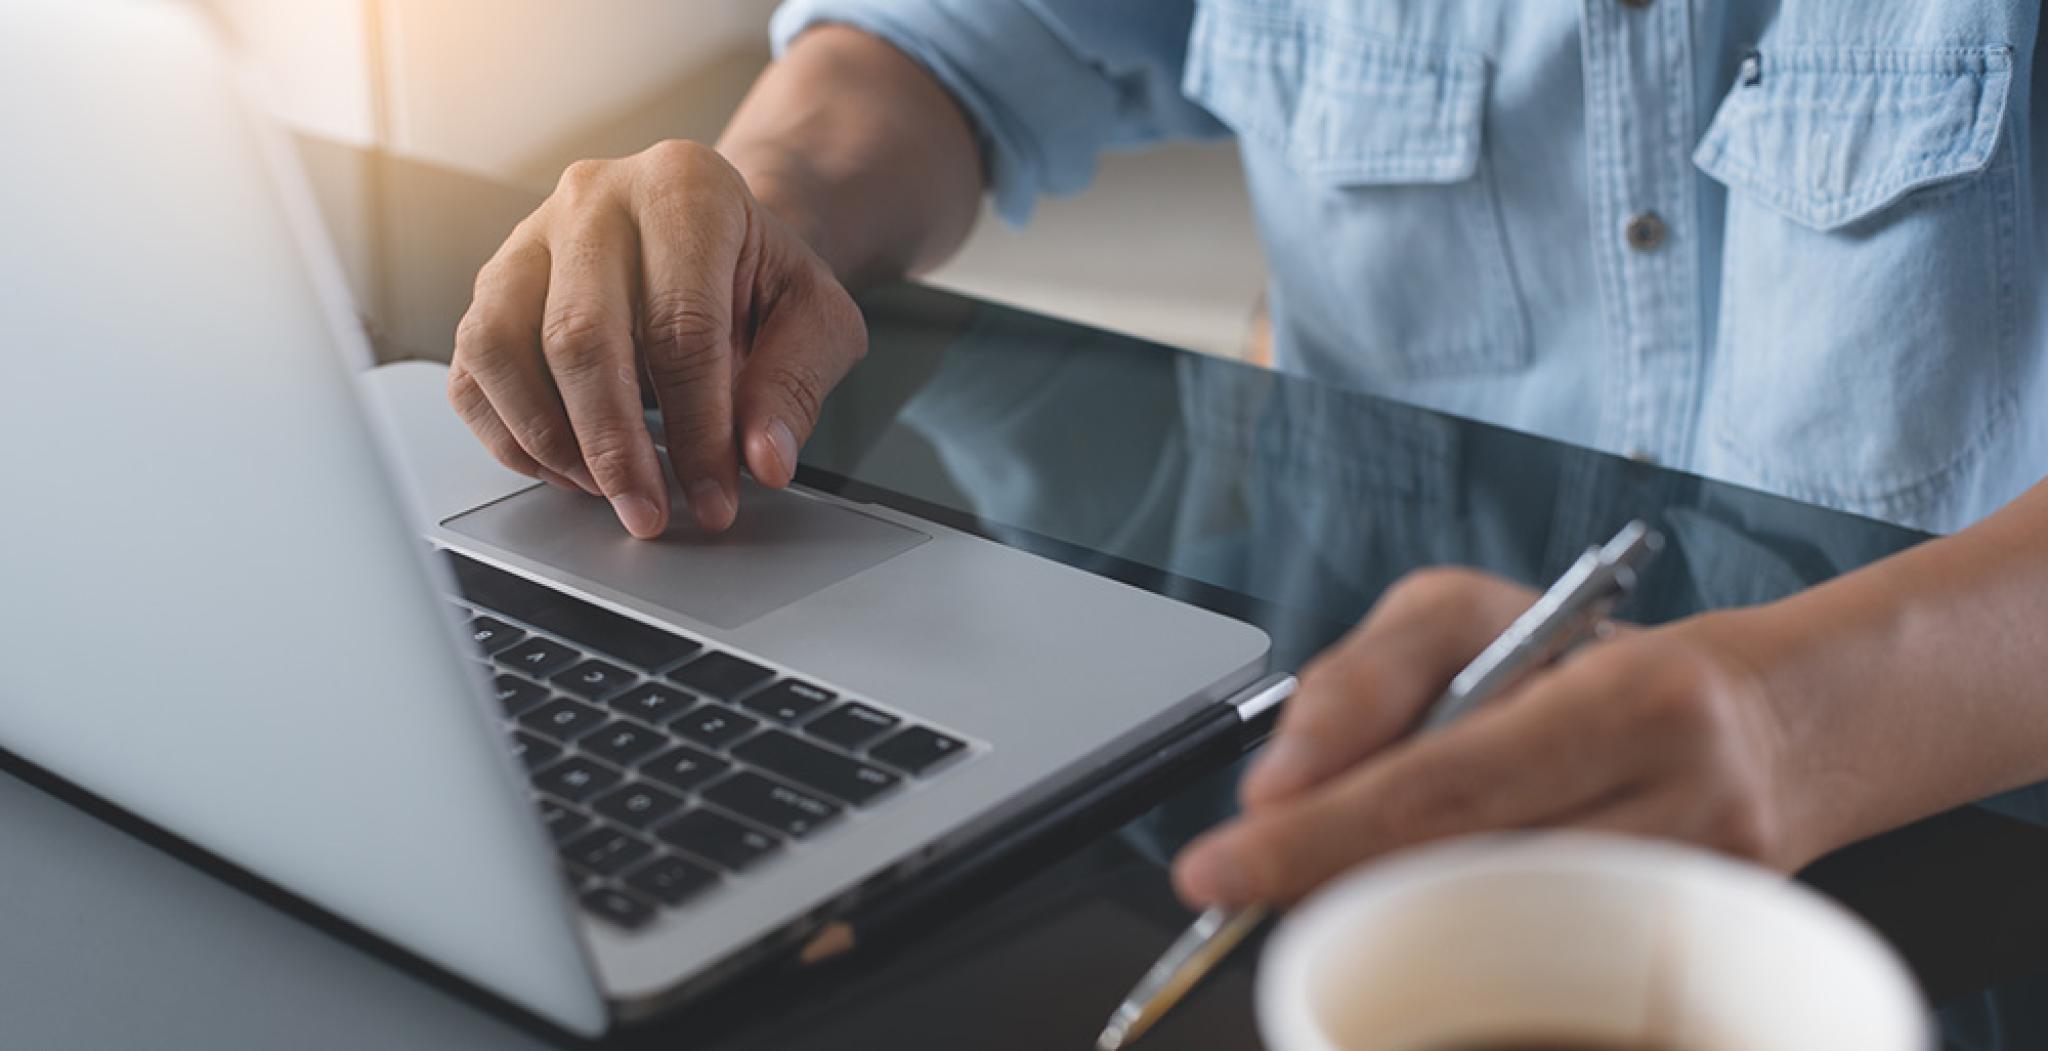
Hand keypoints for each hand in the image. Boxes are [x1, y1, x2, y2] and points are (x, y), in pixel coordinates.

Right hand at [447, 140, 866, 536]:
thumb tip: (762, 458)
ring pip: (502, 347)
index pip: (680, 327)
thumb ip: (796, 385)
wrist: (714, 238)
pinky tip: (565, 468)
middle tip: (646, 512)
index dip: (696, 429)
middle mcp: (595, 199)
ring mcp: (530, 237)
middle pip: (580, 336)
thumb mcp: (816, 319)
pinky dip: (509, 435)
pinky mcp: (492, 284)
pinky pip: (473, 369)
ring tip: (604, 489)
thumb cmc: (759, 277)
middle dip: (614, 446)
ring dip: (550, 439)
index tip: (713, 497)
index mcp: (685, 188)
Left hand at [1172, 568, 1805, 908]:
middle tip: (1244, 890)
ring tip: (1327, 894)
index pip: (1447, 784)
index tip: (1218, 869)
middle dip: (1334, 888)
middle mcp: (1687, 805)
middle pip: (1471, 878)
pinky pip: (1547, 979)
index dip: (1321, 837)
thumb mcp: (1466, 618)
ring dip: (1390, 927)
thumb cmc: (1592, 662)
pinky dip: (1458, 963)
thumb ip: (1362, 683)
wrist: (1771, 727)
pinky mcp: (1695, 954)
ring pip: (1505, 945)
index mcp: (1631, 700)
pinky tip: (1414, 936)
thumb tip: (1279, 784)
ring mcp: (1702, 897)